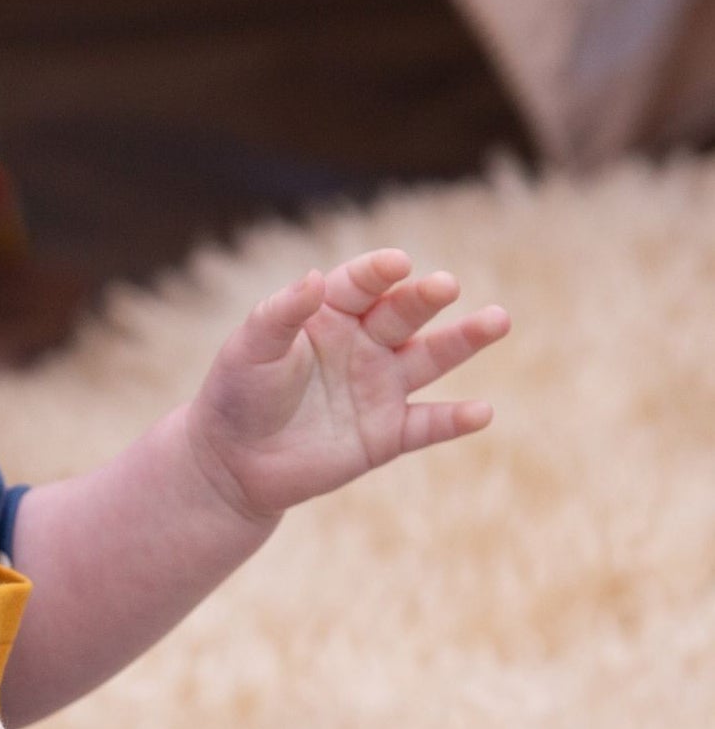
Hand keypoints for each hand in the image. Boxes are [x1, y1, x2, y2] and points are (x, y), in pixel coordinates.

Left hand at [187, 249, 509, 520]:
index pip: (362, 284)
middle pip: (404, 313)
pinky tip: (481, 412)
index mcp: (330, 314)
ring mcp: (380, 387)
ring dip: (465, 340)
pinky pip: (427, 424)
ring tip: (497, 320)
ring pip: (430, 358)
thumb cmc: (236, 397)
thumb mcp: (249, 351)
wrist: (231, 464)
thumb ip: (279, 314)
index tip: (396, 264)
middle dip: (426, 298)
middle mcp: (364, 344)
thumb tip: (313, 277)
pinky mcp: (386, 434)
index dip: (378, 272)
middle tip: (445, 286)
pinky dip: (455, 420)